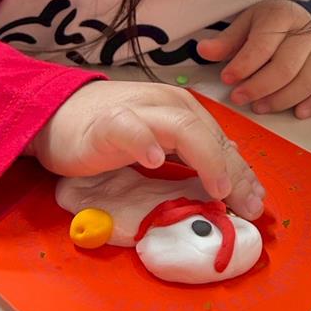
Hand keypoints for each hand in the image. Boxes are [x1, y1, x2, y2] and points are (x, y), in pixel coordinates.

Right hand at [29, 81, 265, 219]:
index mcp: (183, 110)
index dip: (242, 174)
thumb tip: (229, 176)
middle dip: (234, 173)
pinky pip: (129, 128)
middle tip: (248, 206)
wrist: (55, 113)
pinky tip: (154, 161)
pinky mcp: (107, 122)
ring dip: (206, 158)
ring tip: (218, 189)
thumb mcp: (159, 142)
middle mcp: (168, 105)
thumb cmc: (108, 131)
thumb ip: (190, 154)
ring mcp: (139, 111)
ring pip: (183, 127)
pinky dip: (144, 142)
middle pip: (210, 136)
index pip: (221, 142)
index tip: (256, 204)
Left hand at [197, 0, 310, 118]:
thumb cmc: (266, 24)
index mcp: (282, 16)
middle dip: (259, 87)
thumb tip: (203, 50)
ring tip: (259, 107)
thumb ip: (226, 41)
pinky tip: (297, 113)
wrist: (295, 19)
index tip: (227, 79)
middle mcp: (307, 33)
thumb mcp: (244, 24)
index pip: (263, 45)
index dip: (244, 65)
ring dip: (280, 100)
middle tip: (238, 98)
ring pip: (306, 82)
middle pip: (286, 68)